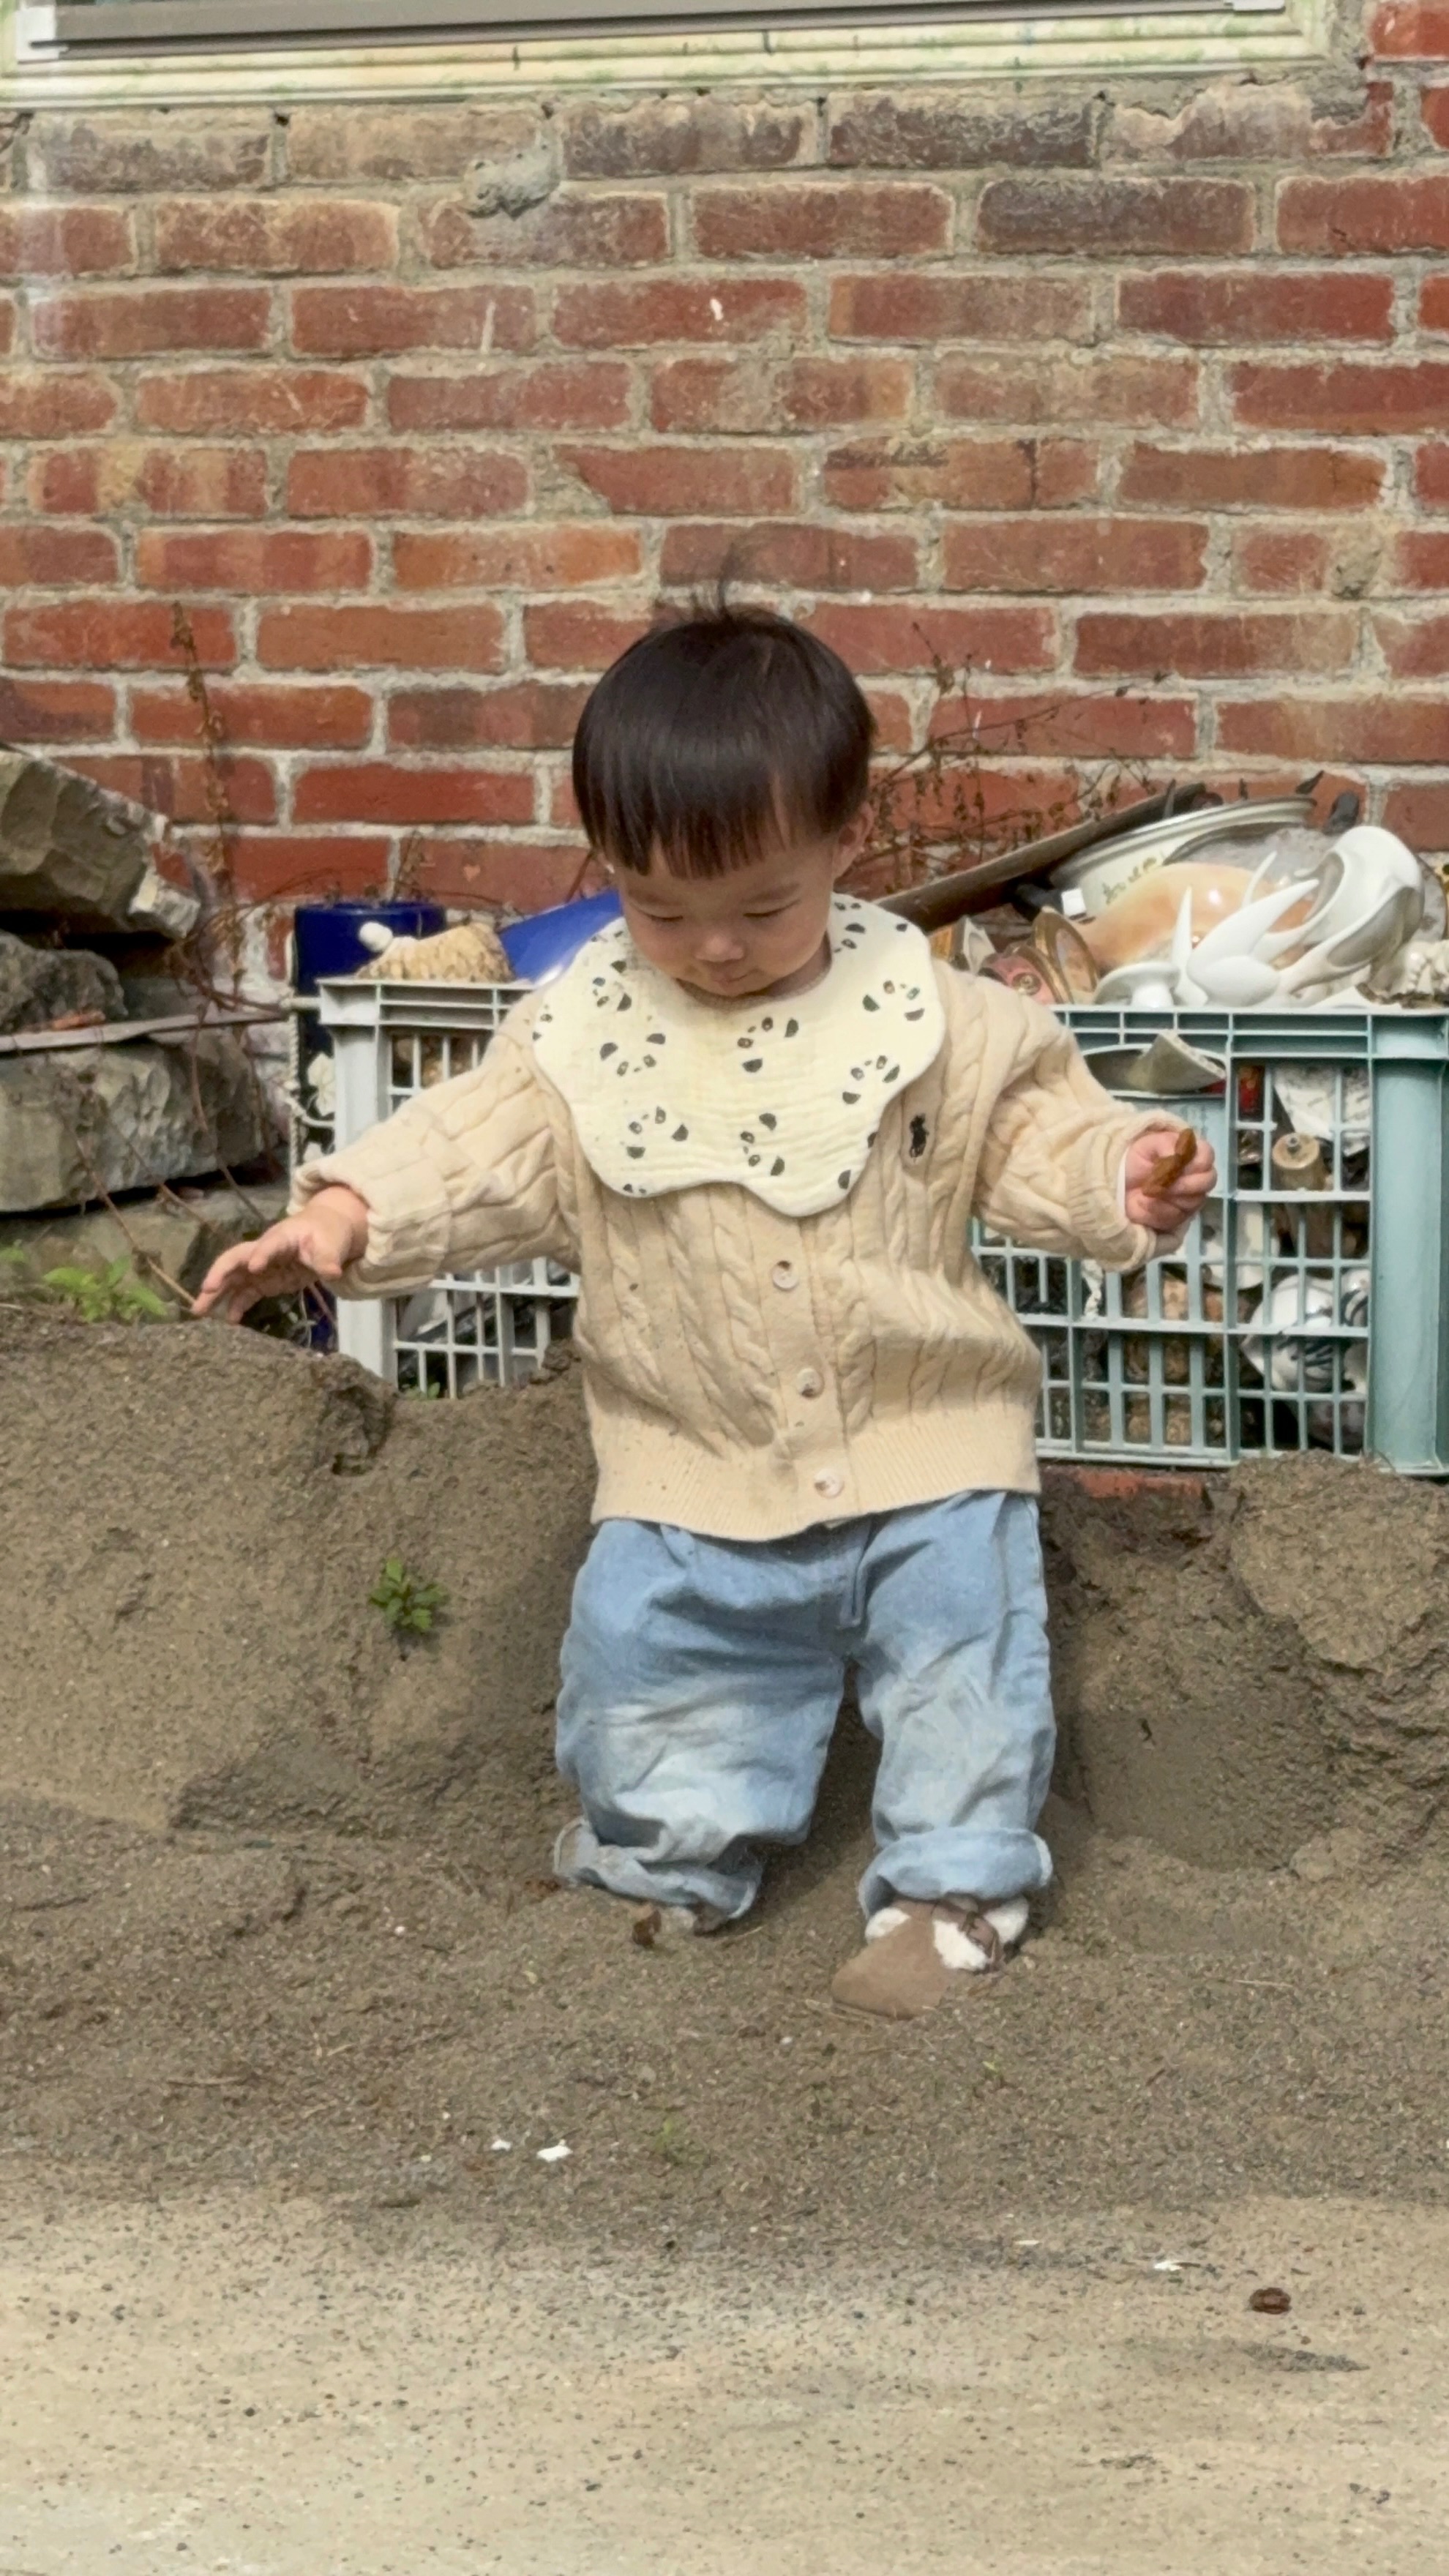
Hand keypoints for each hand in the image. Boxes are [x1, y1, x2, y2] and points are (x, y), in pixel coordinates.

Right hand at [193, 1186, 369, 1322]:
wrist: (324, 1234)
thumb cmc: (326, 1235)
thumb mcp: (331, 1245)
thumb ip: (328, 1259)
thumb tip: (332, 1272)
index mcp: (280, 1239)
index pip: (268, 1245)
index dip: (261, 1255)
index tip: (254, 1268)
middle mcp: (262, 1252)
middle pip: (235, 1260)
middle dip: (220, 1274)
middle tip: (205, 1292)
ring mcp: (261, 1268)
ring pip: (234, 1279)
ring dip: (216, 1294)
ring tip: (199, 1313)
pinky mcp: (264, 1282)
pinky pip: (246, 1294)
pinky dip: (236, 1306)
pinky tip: (229, 1321)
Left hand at [1123, 1129, 1216, 1234]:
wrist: (1120, 1182)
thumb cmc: (1137, 1159)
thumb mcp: (1149, 1144)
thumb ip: (1167, 1144)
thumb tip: (1179, 1155)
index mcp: (1193, 1154)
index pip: (1207, 1156)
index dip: (1193, 1162)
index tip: (1173, 1163)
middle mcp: (1197, 1176)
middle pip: (1207, 1181)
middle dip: (1181, 1183)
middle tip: (1159, 1182)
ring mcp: (1191, 1198)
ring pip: (1192, 1201)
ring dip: (1166, 1196)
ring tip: (1145, 1190)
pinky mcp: (1179, 1216)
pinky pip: (1175, 1217)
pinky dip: (1156, 1210)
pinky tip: (1142, 1202)